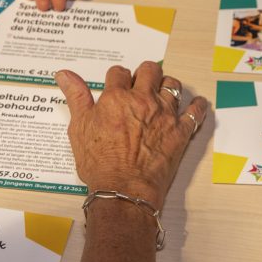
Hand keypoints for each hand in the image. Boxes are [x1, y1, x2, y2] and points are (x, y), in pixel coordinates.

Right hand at [56, 62, 207, 206]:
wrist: (124, 190)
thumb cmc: (101, 164)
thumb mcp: (79, 128)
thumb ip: (76, 97)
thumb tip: (65, 75)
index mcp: (117, 98)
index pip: (119, 73)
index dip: (117, 78)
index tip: (118, 84)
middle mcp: (143, 100)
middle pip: (150, 70)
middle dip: (144, 74)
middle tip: (140, 84)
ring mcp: (165, 115)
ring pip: (172, 85)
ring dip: (167, 86)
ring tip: (162, 93)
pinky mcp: (181, 131)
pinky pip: (195, 111)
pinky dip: (197, 106)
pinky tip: (195, 105)